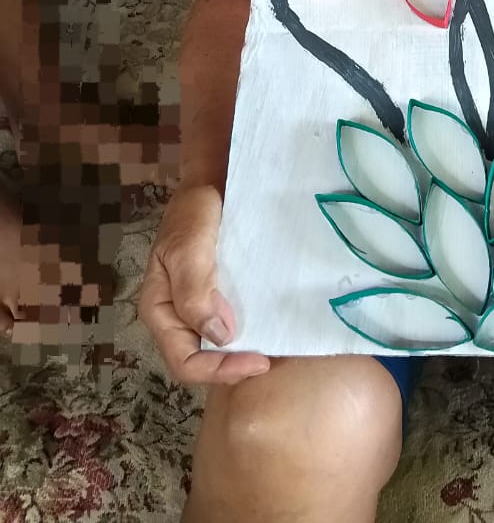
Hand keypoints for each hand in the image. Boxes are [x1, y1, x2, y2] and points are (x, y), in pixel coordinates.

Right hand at [138, 184, 270, 385]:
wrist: (212, 181)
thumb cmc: (194, 210)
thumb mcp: (189, 244)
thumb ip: (195, 289)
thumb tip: (219, 336)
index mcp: (159, 309)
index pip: (184, 361)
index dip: (218, 369)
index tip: (258, 360)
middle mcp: (176, 315)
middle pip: (200, 360)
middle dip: (232, 367)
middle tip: (270, 358)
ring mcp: (197, 307)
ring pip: (216, 347)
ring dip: (242, 353)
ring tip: (275, 348)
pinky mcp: (218, 295)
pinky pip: (230, 324)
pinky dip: (249, 331)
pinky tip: (271, 326)